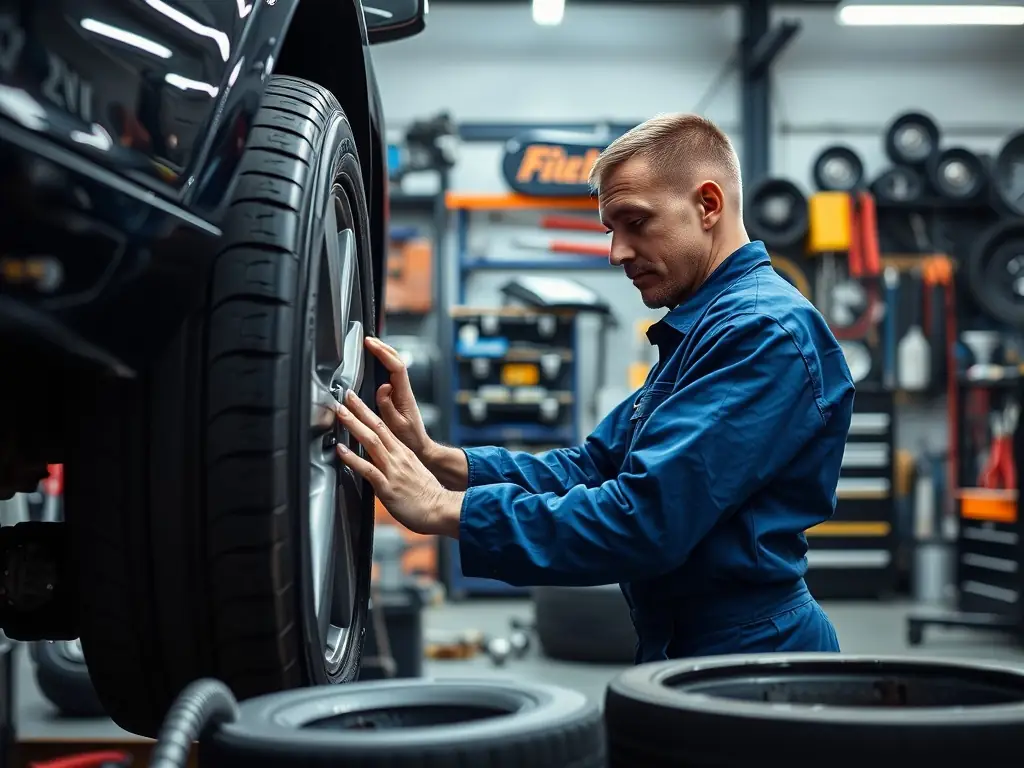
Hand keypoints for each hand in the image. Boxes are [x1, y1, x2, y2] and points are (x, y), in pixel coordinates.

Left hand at [335, 390, 461, 537]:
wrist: (441, 509)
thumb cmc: (428, 496)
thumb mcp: (414, 472)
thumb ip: (399, 465)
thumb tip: (388, 463)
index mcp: (404, 453)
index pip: (384, 427)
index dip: (369, 412)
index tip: (356, 401)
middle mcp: (398, 457)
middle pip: (377, 427)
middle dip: (359, 410)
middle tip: (345, 397)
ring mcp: (393, 470)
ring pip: (371, 441)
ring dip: (354, 425)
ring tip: (340, 413)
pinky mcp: (387, 487)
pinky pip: (367, 469)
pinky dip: (353, 458)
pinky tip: (341, 450)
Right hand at [365, 337, 432, 457]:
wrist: (420, 447)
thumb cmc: (409, 439)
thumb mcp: (396, 425)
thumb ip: (387, 405)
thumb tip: (384, 386)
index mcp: (404, 395)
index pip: (396, 367)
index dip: (383, 353)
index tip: (370, 344)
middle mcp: (405, 390)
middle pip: (397, 361)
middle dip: (383, 348)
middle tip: (368, 340)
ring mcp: (403, 392)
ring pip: (395, 366)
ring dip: (384, 354)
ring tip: (371, 346)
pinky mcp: (399, 396)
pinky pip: (392, 374)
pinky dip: (384, 364)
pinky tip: (377, 362)